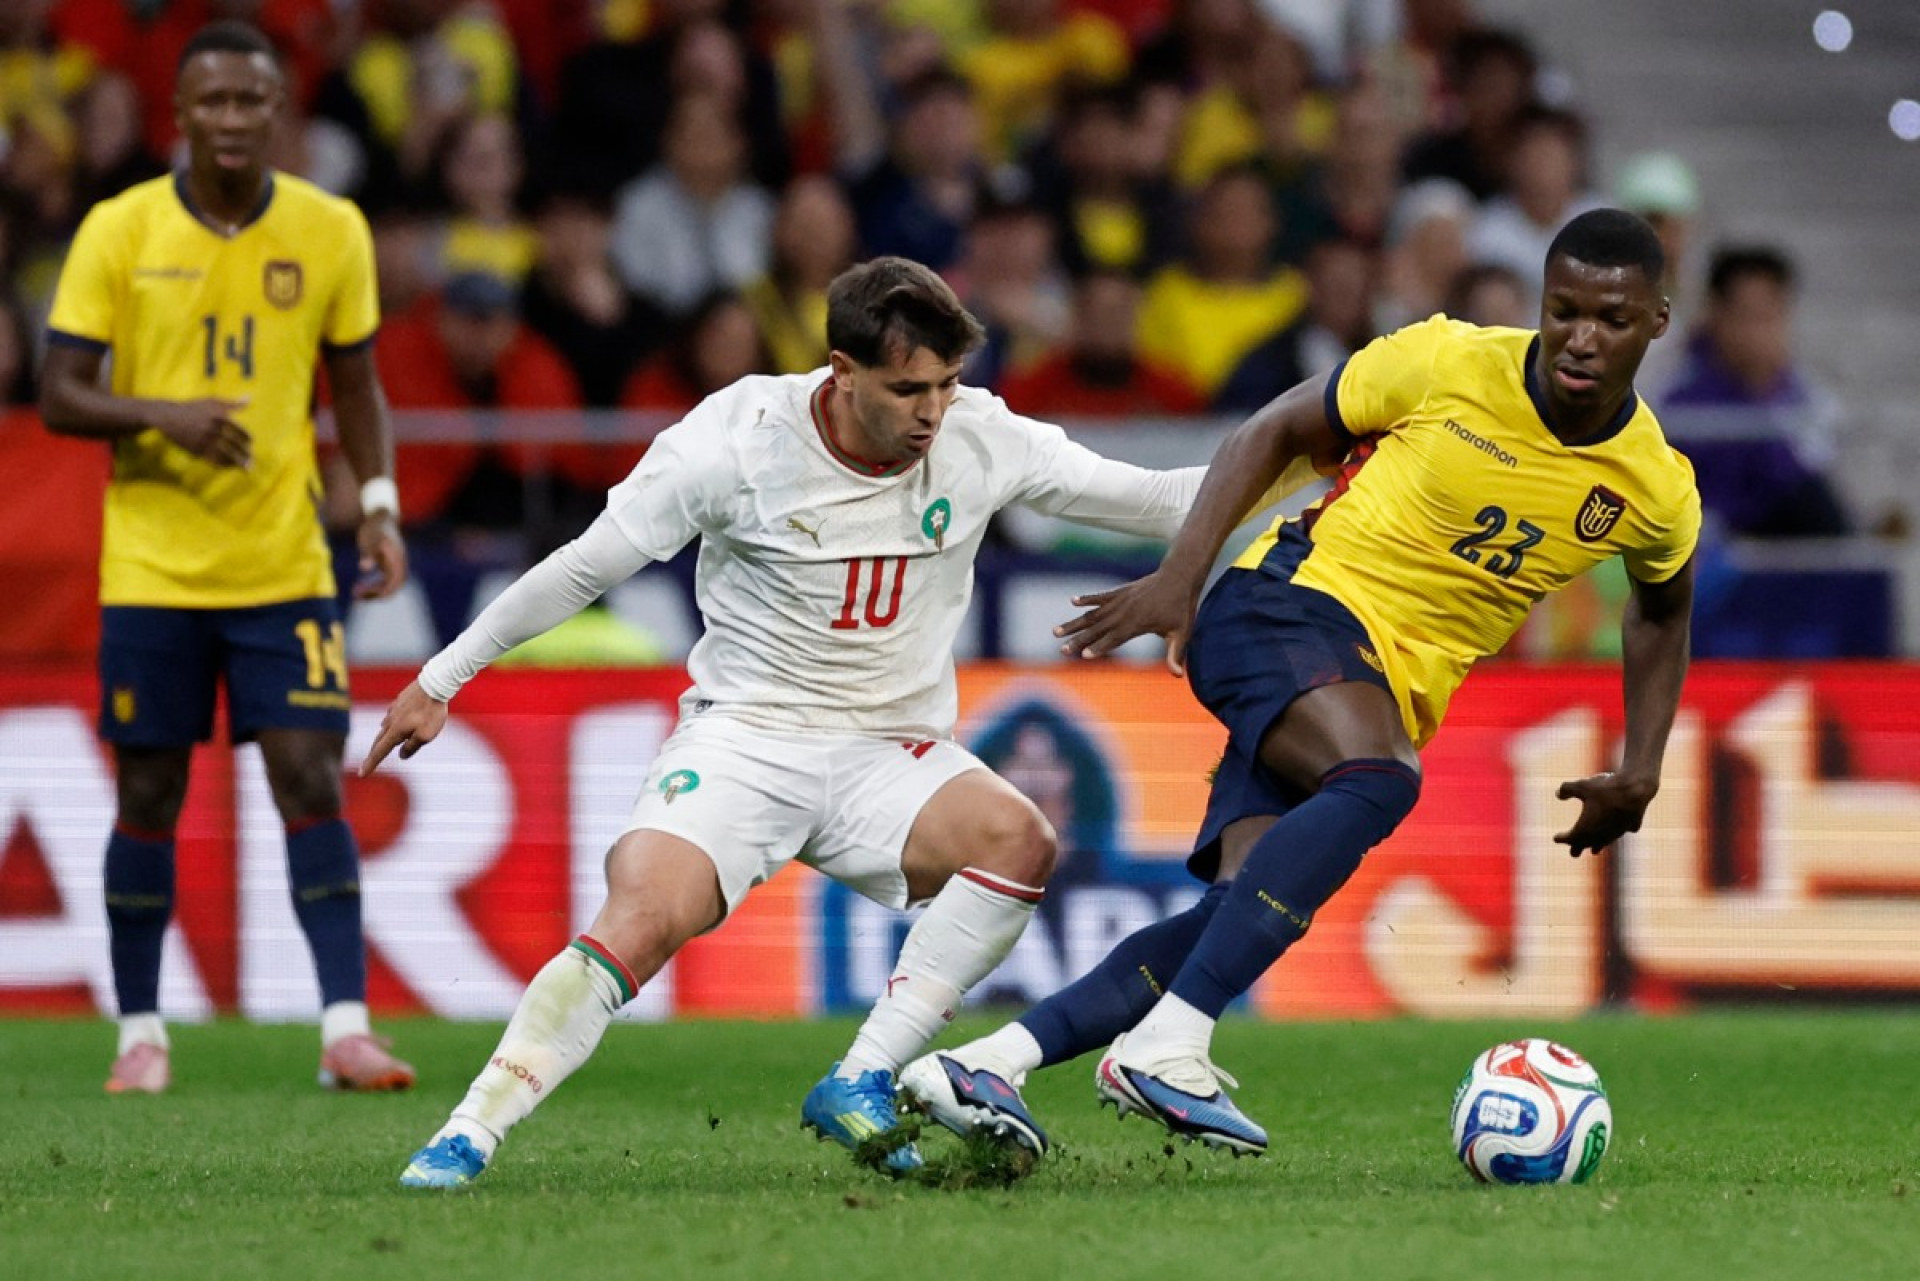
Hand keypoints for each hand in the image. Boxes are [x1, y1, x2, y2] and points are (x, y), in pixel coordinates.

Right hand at [152, 398, 251, 467]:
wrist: (168, 416)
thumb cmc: (193, 408)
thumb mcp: (212, 402)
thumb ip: (232, 403)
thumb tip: (249, 398)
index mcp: (219, 417)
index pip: (239, 430)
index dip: (247, 438)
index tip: (251, 443)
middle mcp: (213, 429)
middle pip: (234, 445)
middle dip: (245, 455)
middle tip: (251, 460)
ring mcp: (204, 441)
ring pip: (225, 455)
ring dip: (237, 463)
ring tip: (245, 468)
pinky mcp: (196, 450)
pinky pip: (213, 460)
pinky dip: (224, 464)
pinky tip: (229, 466)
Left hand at [355, 512, 408, 598]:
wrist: (381, 517)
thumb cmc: (374, 528)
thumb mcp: (369, 540)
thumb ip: (368, 554)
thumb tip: (364, 568)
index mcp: (397, 561)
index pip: (393, 584)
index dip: (379, 592)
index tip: (363, 595)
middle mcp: (400, 566)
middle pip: (392, 588)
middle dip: (374, 594)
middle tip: (355, 595)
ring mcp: (396, 566)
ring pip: (388, 586)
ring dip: (374, 592)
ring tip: (355, 593)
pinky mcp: (389, 565)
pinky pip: (385, 581)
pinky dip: (375, 586)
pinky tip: (361, 586)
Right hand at [359, 680, 446, 774]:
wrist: (435, 685)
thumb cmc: (432, 712)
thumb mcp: (426, 735)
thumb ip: (412, 747)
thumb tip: (402, 754)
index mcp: (395, 731)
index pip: (380, 752)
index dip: (371, 764)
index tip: (361, 774)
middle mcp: (390, 720)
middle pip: (379, 740)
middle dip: (374, 753)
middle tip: (368, 763)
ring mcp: (394, 709)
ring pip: (386, 728)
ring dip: (384, 738)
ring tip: (383, 747)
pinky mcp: (400, 701)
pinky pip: (393, 717)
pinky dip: (393, 725)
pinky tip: (396, 724)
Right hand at [1053, 568, 1197, 674]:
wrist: (1179, 576)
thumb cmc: (1181, 607)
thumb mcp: (1182, 632)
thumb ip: (1176, 655)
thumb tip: (1177, 676)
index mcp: (1137, 623)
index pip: (1114, 638)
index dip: (1099, 647)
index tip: (1084, 656)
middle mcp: (1125, 612)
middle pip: (1097, 629)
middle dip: (1079, 640)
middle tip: (1062, 650)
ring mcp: (1121, 600)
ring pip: (1093, 614)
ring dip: (1074, 623)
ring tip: (1056, 631)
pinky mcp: (1120, 591)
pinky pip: (1100, 596)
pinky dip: (1086, 598)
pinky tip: (1073, 601)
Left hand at [1553, 771, 1658, 857]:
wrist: (1634, 789)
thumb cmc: (1605, 788)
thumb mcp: (1581, 785)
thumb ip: (1566, 790)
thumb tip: (1557, 795)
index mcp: (1585, 828)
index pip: (1570, 838)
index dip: (1562, 838)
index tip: (1555, 838)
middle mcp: (1601, 835)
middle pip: (1587, 845)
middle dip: (1579, 848)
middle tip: (1573, 853)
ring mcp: (1617, 832)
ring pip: (1605, 842)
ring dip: (1598, 845)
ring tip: (1595, 850)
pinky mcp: (1631, 825)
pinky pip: (1622, 832)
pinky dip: (1617, 833)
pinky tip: (1618, 831)